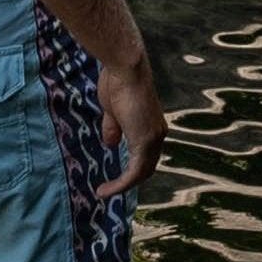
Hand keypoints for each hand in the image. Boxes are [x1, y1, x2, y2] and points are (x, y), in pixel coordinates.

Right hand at [93, 56, 166, 198]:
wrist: (126, 68)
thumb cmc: (117, 81)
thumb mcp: (112, 110)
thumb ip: (113, 128)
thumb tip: (111, 144)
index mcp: (152, 125)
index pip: (146, 154)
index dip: (133, 168)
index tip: (115, 176)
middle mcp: (158, 134)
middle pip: (147, 167)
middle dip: (129, 180)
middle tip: (110, 188)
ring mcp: (154, 139)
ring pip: (142, 172)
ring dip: (123, 186)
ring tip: (104, 192)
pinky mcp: (144, 141)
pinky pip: (134, 172)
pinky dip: (121, 184)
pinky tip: (105, 190)